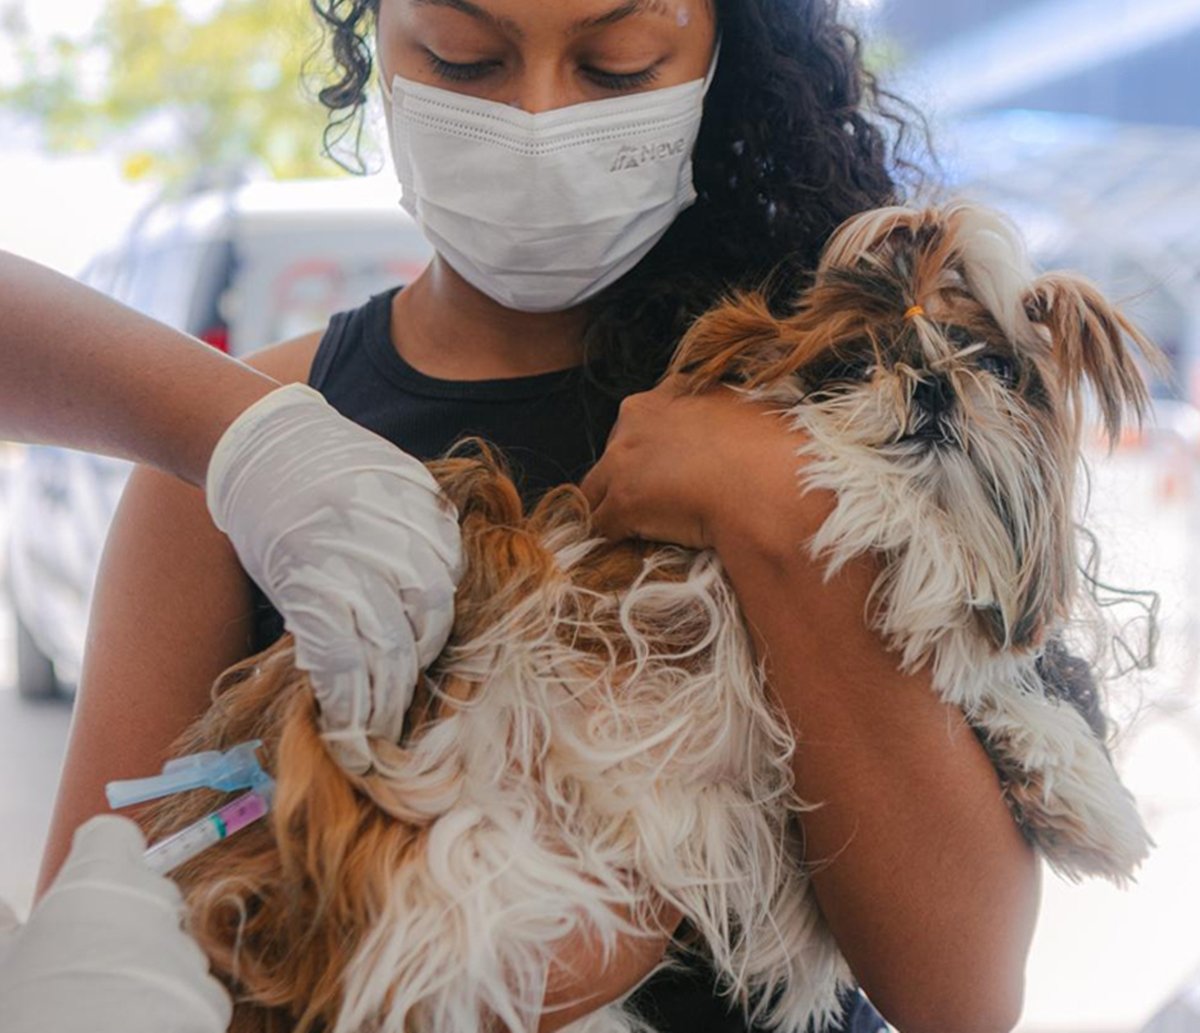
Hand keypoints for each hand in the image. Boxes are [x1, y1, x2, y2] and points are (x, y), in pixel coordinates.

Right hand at [0, 816, 231, 1032]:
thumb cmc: (22, 1016)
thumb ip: (1, 924)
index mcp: (97, 880)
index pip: (113, 837)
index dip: (99, 857)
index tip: (80, 888)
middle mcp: (151, 901)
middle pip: (146, 895)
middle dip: (121, 924)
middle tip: (80, 969)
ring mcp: (184, 949)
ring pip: (169, 947)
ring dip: (144, 970)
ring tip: (102, 1012)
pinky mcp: (208, 997)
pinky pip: (191, 993)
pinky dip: (169, 1011)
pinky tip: (136, 1029)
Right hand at [206, 383, 463, 773]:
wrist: (259, 446)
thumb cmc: (327, 469)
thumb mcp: (389, 483)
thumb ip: (419, 533)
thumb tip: (435, 605)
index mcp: (422, 510)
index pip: (447, 585)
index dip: (438, 632)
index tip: (429, 662)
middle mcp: (391, 536)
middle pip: (428, 619)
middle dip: (419, 668)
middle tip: (408, 701)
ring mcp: (348, 563)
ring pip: (388, 646)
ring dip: (388, 697)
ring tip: (381, 729)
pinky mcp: (305, 587)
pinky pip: (339, 656)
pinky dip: (347, 697)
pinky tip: (347, 722)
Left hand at [579, 374, 810, 551]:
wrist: (769, 485)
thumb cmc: (773, 451)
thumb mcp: (745, 410)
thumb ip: (720, 411)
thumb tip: (729, 423)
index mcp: (669, 392)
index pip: (639, 421)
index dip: (651, 452)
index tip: (666, 472)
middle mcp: (636, 418)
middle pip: (613, 454)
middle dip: (628, 478)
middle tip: (656, 505)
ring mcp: (623, 461)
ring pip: (596, 491)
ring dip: (614, 510)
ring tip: (636, 532)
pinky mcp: (622, 501)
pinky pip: (600, 525)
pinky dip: (614, 538)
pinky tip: (631, 549)